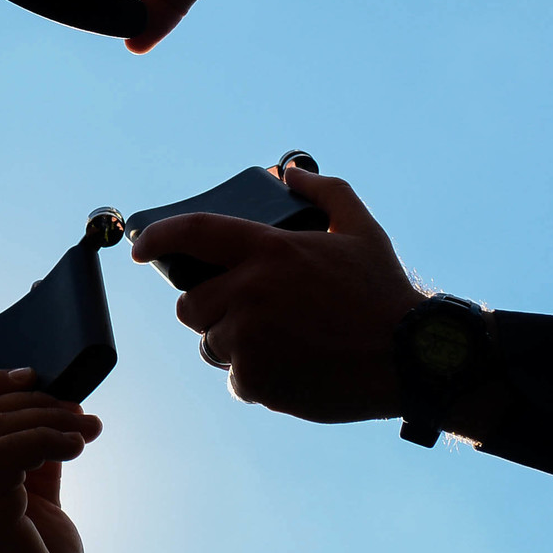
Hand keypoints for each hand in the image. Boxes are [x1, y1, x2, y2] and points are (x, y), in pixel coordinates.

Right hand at [0, 370, 100, 552]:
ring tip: (88, 430)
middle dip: (32, 397)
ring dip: (49, 417)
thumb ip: (40, 465)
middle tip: (78, 407)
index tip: (39, 376)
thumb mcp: (40, 508)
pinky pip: (9, 449)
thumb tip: (59, 416)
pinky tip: (79, 446)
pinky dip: (48, 437)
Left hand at [132, 166, 424, 421]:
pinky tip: (295, 368)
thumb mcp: (361, 228)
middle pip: (190, 305)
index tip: (139, 249)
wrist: (413, 360)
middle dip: (211, 308)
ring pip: (212, 344)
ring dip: (235, 344)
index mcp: (269, 250)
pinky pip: (236, 379)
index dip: (158, 237)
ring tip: (282, 341)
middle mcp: (250, 292)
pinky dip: (258, 377)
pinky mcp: (257, 380)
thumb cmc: (385, 291)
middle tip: (249, 312)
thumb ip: (323, 192)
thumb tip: (288, 172)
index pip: (193, 234)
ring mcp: (250, 339)